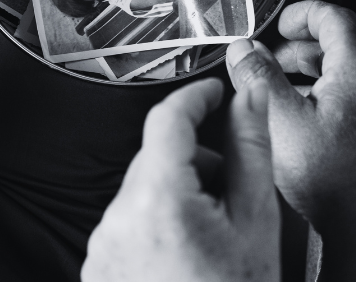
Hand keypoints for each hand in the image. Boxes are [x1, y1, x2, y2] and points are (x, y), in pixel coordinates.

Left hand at [81, 78, 278, 281]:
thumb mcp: (257, 221)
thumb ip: (250, 148)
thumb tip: (248, 98)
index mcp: (159, 201)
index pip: (167, 118)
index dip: (196, 96)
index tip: (215, 92)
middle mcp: (118, 221)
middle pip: (157, 156)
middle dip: (196, 157)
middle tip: (234, 186)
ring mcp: (104, 248)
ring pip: (143, 189)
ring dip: (178, 190)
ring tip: (216, 230)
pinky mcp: (98, 269)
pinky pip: (128, 222)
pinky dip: (158, 221)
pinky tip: (190, 251)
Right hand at [226, 0, 355, 281]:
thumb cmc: (335, 178)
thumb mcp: (281, 119)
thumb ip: (258, 76)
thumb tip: (243, 48)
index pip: (334, 17)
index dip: (304, 13)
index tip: (282, 24)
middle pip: (345, 45)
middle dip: (304, 48)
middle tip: (274, 61)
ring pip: (354, 76)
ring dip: (319, 75)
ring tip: (288, 95)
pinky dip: (337, 99)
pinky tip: (314, 126)